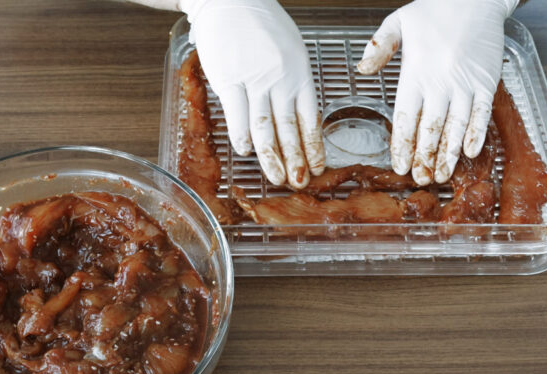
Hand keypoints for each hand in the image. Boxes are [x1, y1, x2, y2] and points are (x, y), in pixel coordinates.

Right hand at [180, 0, 324, 188]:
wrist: (230, 0)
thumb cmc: (260, 24)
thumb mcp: (290, 49)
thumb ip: (292, 83)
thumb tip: (294, 118)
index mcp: (299, 73)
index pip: (309, 118)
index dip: (314, 146)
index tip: (318, 168)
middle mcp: (280, 79)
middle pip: (289, 128)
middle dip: (296, 160)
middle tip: (299, 183)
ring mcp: (254, 80)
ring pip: (265, 127)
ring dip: (272, 157)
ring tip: (278, 178)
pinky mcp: (228, 80)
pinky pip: (236, 114)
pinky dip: (242, 136)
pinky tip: (246, 152)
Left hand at [357, 0, 518, 184]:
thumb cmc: (435, 9)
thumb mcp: (398, 21)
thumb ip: (379, 47)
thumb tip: (362, 69)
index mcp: (414, 73)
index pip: (405, 119)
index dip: (402, 146)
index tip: (399, 166)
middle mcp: (439, 82)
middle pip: (430, 130)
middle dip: (424, 158)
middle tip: (420, 180)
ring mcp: (465, 83)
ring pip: (455, 127)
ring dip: (448, 155)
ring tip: (441, 176)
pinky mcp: (487, 81)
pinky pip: (482, 113)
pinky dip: (476, 134)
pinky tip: (468, 153)